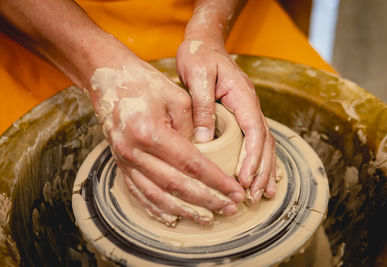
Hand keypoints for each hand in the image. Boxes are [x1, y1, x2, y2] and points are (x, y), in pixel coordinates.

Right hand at [88, 51, 244, 225]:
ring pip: (156, 196)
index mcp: (150, 131)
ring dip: (184, 210)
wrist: (109, 78)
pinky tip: (173, 218)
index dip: (217, 181)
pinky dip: (157, 208)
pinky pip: (138, 193)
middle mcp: (133, 151)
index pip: (191, 164)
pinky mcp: (120, 164)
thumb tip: (208, 157)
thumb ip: (193, 129)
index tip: (236, 192)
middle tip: (230, 209)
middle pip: (175, 185)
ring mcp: (123, 160)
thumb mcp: (177, 98)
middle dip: (206, 200)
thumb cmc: (146, 83)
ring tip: (207, 219)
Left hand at [176, 37, 275, 203]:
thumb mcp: (196, 76)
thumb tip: (204, 139)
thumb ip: (202, 106)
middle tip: (254, 196)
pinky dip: (259, 160)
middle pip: (264, 142)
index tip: (244, 179)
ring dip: (265, 169)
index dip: (252, 157)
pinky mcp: (241, 114)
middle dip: (261, 171)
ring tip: (263, 194)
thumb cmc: (199, 56)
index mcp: (242, 95)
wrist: (204, 42)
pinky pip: (255, 140)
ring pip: (264, 143)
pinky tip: (257, 175)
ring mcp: (248, 109)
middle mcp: (250, 104)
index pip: (254, 130)